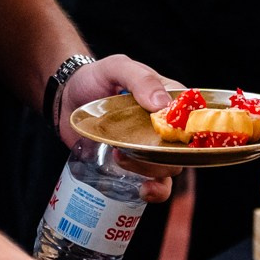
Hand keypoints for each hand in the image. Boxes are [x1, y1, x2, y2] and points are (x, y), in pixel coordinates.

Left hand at [55, 55, 180, 194]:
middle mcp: (166, 126)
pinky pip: (157, 184)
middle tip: (128, 147)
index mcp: (169, 99)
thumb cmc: (94, 78)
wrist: (66, 98)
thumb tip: (162, 105)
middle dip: (162, 156)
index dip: (189, 130)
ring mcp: (152, 147)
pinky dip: (156, 191)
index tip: (167, 137)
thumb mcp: (116, 67)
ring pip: (170, 168)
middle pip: (182, 149)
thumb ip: (139, 79)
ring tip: (119, 157)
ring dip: (151, 171)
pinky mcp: (138, 165)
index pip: (192, 116)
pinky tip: (143, 189)